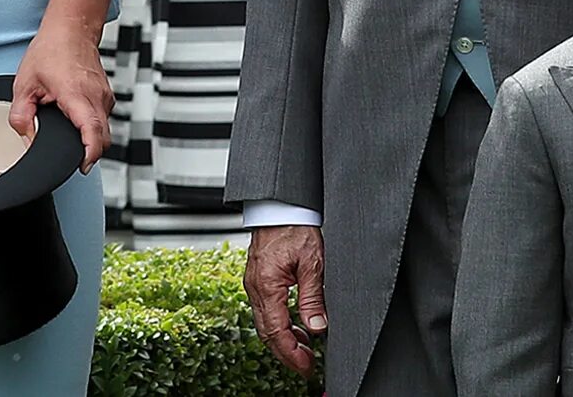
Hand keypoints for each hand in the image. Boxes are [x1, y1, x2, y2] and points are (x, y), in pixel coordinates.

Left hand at [12, 21, 113, 172]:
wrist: (71, 29)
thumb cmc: (51, 51)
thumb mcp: (24, 84)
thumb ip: (21, 116)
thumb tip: (26, 137)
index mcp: (76, 94)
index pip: (92, 131)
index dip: (90, 153)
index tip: (82, 165)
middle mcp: (96, 96)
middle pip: (102, 137)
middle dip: (89, 153)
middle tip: (71, 160)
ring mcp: (104, 95)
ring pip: (104, 129)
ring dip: (90, 139)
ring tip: (71, 136)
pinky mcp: (106, 94)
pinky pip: (103, 119)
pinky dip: (92, 127)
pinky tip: (76, 122)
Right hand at [245, 225, 326, 375]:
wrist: (281, 206)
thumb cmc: (296, 227)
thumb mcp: (312, 263)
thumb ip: (313, 298)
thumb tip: (317, 328)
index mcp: (267, 287)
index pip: (276, 332)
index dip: (291, 354)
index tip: (306, 367)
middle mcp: (255, 288)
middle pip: (267, 333)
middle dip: (286, 353)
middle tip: (307, 365)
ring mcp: (254, 285)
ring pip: (265, 323)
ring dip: (283, 339)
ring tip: (305, 349)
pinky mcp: (258, 280)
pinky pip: (266, 310)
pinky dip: (280, 323)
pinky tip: (296, 326)